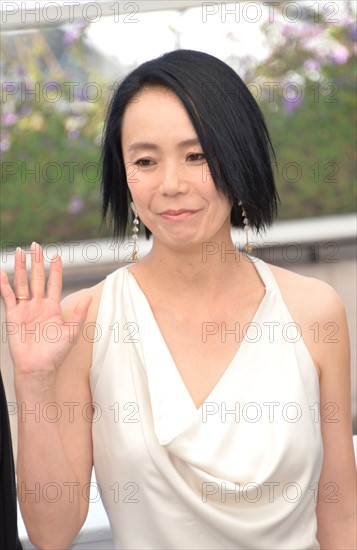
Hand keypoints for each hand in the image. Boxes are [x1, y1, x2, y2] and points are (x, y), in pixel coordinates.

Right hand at [0, 242, 91, 378]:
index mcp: (53, 307)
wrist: (38, 367)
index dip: (55, 269)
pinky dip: (4, 284)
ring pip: (23, 283)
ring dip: (21, 268)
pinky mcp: (13, 315)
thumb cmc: (56, 353)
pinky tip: (2, 272)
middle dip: (37, 261)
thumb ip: (79, 313)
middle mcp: (39, 305)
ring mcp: (25, 309)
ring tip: (19, 252)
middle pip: (37, 278)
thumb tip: (90, 296)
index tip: (57, 254)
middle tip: (36, 245)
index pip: (54, 283)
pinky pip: (8, 296)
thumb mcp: (72, 332)